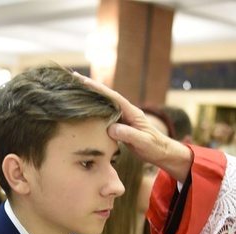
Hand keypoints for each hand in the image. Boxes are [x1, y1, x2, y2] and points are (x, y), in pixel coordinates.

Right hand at [74, 73, 192, 182]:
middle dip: (91, 87)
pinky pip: (105, 115)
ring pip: (104, 104)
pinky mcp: (120, 125)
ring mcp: (123, 118)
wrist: (161, 152)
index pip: (113, 97)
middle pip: (106, 96)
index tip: (84, 81)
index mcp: (132, 112)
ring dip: (91, 97)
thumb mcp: (143, 142)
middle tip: (74, 78)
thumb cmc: (154, 147)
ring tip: (75, 89)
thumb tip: (111, 128)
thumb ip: (129, 134)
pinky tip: (85, 109)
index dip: (98, 89)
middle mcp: (126, 112)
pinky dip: (94, 110)